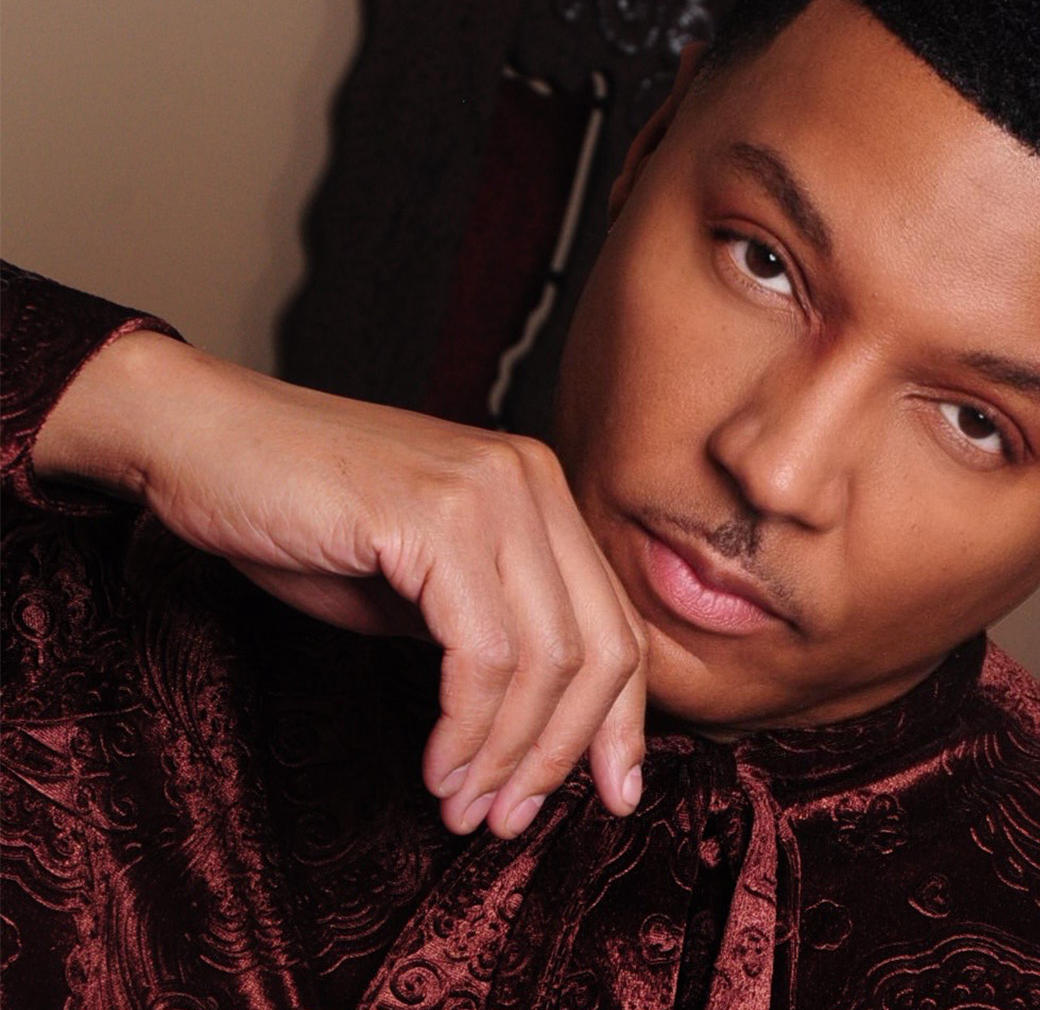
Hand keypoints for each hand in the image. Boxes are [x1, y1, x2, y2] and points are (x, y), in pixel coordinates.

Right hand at [32, 330, 647, 836]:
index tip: (613, 795)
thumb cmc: (299, 516)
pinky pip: (485, 651)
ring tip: (467, 808)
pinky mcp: (435, 515)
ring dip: (510, 754)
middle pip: (601, 646)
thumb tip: (541, 733)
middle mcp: (531, 480)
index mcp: (539, 491)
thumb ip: (488, 636)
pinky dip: (469, 727)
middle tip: (513, 819)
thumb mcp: (418, 586)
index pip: (615, 622)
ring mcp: (490, 491)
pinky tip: (439, 768)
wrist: (201, 441)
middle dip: (565, 753)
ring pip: (548, 658)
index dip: (619, 720)